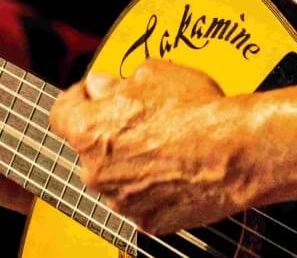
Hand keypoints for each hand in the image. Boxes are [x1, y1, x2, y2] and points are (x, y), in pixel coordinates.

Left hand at [49, 60, 263, 233]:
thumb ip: (117, 82)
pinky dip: (153, 187)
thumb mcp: (153, 73)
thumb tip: (103, 86)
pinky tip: (177, 167)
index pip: (61, 113)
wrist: (236, 152)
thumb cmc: (196, 110)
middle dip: (110, 131)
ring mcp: (121, 202)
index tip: (93, 93)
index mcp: (89, 131)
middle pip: (90, 148)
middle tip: (143, 116)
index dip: (78, 98)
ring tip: (167, 143)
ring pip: (115, 177)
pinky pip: (141, 200)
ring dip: (131, 162)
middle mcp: (96, 172)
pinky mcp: (148, 222)